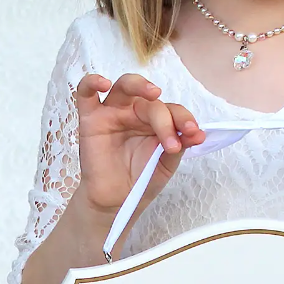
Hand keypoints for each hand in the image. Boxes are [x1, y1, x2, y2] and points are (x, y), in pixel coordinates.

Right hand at [74, 73, 204, 218]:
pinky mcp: (90, 118)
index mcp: (156, 122)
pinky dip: (92, 83)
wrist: (116, 201)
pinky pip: (86, 93)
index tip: (193, 134)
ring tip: (154, 93)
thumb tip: (198, 134)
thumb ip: (179, 146)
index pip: (172, 111)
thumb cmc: (139, 180)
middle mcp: (135, 113)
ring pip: (124, 86)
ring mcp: (113, 113)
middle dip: (167, 117)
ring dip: (140, 85)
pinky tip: (103, 84)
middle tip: (179, 132)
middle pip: (152, 102)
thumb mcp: (165, 165)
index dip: (184, 120)